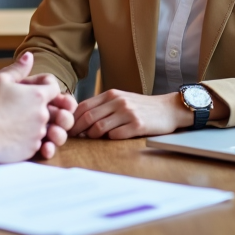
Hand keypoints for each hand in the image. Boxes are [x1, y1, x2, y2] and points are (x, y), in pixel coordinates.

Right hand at [0, 55, 77, 158]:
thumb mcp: (1, 79)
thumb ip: (18, 68)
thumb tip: (29, 56)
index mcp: (39, 96)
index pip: (54, 88)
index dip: (45, 86)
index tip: (33, 88)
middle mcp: (43, 115)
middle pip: (50, 108)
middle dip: (39, 106)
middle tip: (21, 106)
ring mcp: (38, 134)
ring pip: (43, 126)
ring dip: (33, 123)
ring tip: (15, 121)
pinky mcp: (31, 149)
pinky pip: (36, 142)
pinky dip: (28, 138)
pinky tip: (13, 134)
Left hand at [70, 90, 191, 139]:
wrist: (168, 109)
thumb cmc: (142, 107)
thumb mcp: (121, 100)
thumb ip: (104, 106)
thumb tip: (80, 119)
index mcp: (111, 94)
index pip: (84, 105)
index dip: (72, 118)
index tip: (66, 127)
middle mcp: (118, 101)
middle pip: (88, 116)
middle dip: (77, 129)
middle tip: (71, 138)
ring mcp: (128, 113)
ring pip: (99, 126)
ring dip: (92, 136)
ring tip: (90, 139)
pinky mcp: (138, 125)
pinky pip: (115, 135)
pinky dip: (109, 139)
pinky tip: (109, 140)